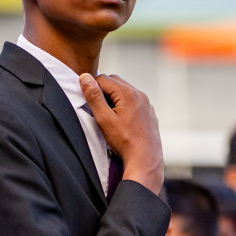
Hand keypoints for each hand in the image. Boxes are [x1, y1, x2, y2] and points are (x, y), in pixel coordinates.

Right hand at [79, 73, 162, 191]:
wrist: (145, 158)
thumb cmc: (124, 141)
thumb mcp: (104, 118)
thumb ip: (94, 97)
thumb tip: (84, 77)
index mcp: (128, 93)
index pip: (103, 79)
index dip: (92, 88)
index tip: (89, 102)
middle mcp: (140, 94)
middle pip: (115, 81)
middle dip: (103, 90)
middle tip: (98, 108)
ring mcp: (147, 103)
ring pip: (125, 91)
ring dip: (114, 97)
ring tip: (110, 115)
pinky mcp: (150, 112)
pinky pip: (135, 101)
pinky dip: (125, 104)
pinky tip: (122, 120)